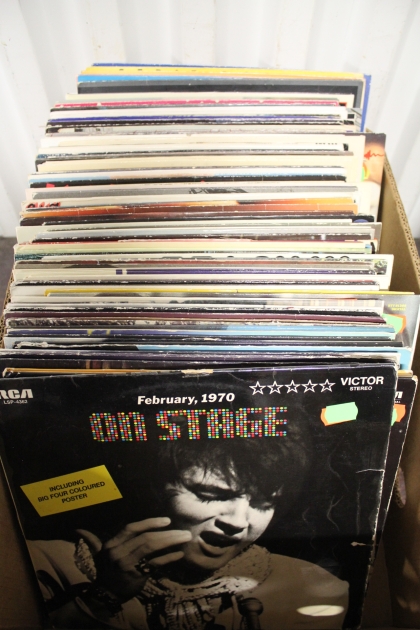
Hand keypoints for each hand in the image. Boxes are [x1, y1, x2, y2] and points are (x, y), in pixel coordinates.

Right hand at [77, 517, 191, 601]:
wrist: (103, 596)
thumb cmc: (104, 571)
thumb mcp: (99, 555)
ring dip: (171, 542)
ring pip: (152, 549)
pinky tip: (179, 554)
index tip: (166, 520)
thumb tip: (78, 530)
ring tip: (185, 539)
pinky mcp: (136, 576)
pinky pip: (155, 565)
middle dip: (167, 533)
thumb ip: (93, 540)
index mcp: (112, 544)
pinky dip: (168, 558)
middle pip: (146, 538)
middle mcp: (119, 553)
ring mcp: (127, 565)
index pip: (132, 528)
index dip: (150, 522)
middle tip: (184, 531)